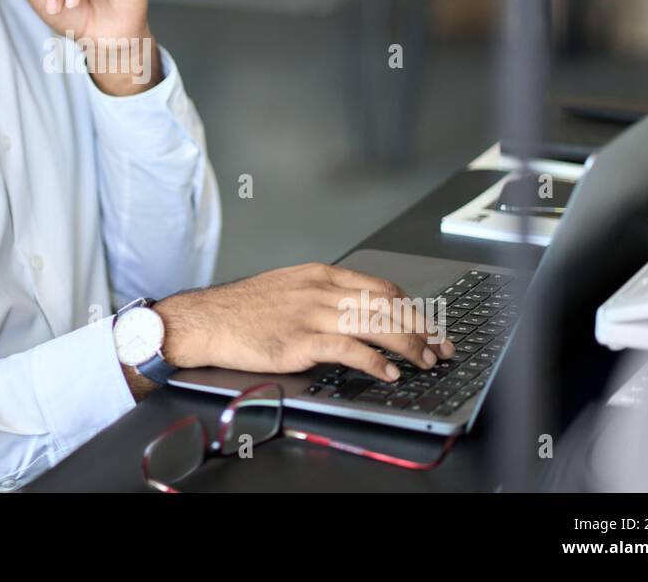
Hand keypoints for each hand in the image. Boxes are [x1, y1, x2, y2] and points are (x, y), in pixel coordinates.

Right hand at [153, 262, 455, 382]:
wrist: (206, 319)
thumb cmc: (242, 308)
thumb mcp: (288, 287)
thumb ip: (321, 294)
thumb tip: (357, 312)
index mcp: (319, 274)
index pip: (380, 287)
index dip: (411, 307)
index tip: (429, 323)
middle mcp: (319, 290)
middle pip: (385, 305)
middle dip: (420, 327)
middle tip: (440, 345)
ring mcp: (310, 314)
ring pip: (374, 324)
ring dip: (407, 345)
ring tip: (424, 361)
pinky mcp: (300, 341)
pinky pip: (349, 349)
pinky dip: (375, 362)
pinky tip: (388, 372)